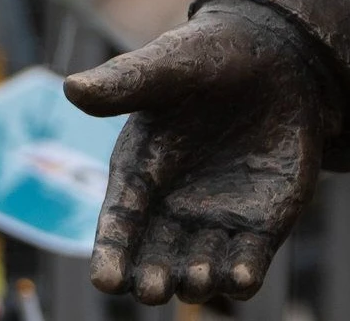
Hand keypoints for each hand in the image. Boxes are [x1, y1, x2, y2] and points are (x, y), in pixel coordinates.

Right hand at [65, 1, 334, 304]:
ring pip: (200, 266)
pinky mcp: (261, 222)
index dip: (111, 253)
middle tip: (152, 289)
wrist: (277, 60)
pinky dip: (245, 275)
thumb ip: (126, 83)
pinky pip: (248, 259)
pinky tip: (244, 279)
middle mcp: (173, 208)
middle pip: (154, 257)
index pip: (119, 224)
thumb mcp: (168, 66)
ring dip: (199, 280)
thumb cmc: (208, 59)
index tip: (106, 280)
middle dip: (152, 277)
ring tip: (198, 280)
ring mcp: (217, 219)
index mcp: (140, 175)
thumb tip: (72, 87)